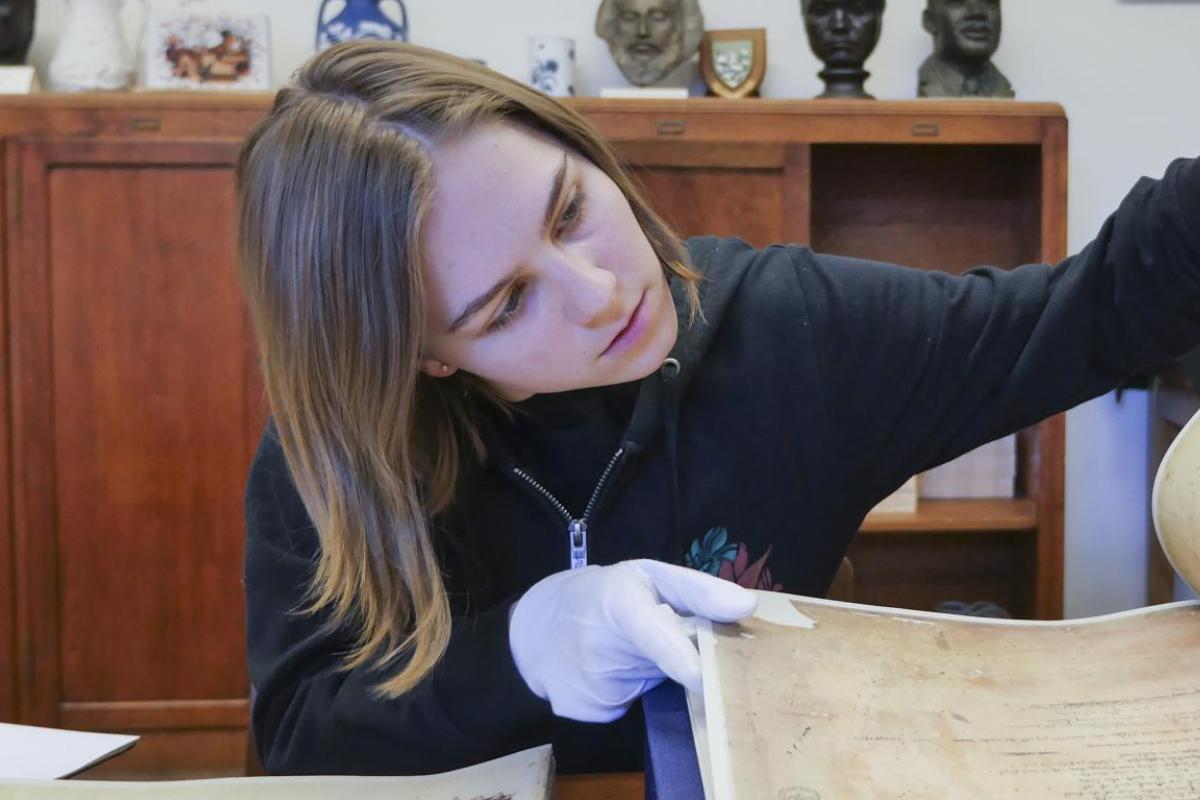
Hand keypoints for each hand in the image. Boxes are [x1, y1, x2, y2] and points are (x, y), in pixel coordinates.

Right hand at [508, 559, 757, 721]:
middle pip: (660, 666)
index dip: (676, 653)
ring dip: (651, 675)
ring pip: (647, 688)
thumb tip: (748, 607)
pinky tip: (610, 674)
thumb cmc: (603, 595)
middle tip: (672, 643)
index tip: (700, 676)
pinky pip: (626, 706)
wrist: (535, 628)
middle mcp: (596, 644)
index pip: (648, 630)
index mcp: (616, 600)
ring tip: (624, 652)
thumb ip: (698, 591)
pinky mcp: (581, 712)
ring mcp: (586, 683)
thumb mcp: (647, 575)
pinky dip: (628, 693)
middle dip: (682, 662)